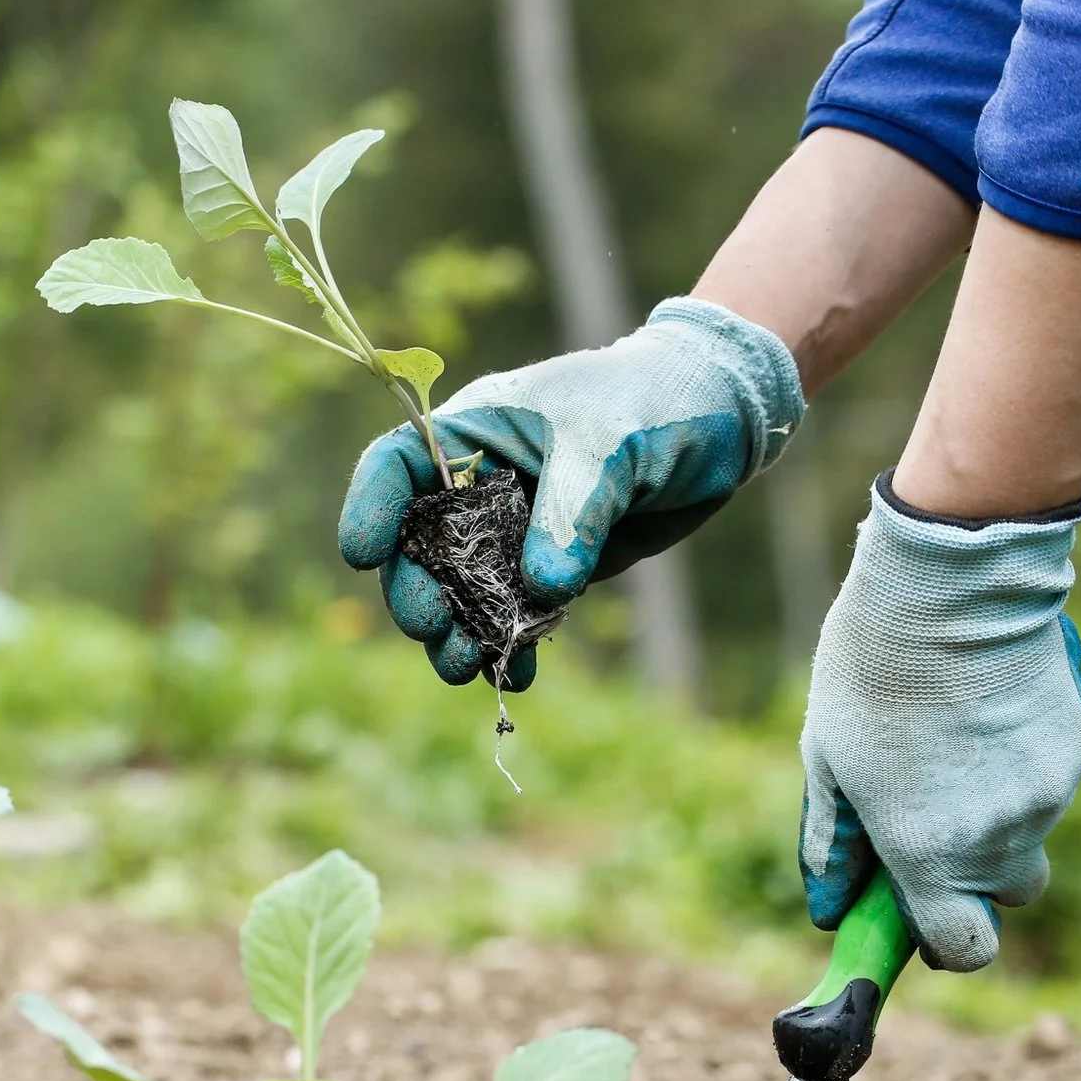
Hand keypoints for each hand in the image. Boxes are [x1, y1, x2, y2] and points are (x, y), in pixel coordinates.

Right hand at [338, 297, 804, 685]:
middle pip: (417, 547)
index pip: (396, 465)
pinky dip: (511, 648)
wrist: (719, 419)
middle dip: (416, 592)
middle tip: (432, 627)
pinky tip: (518, 679)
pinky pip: (515, 616)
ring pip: (460, 593)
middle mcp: (480, 485)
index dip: (369, 508)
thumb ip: (571, 514)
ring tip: (467, 666)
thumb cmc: (655, 401)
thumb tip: (542, 589)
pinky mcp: (551, 568)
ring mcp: (512, 532)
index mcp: (475, 431)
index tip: (361, 557)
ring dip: (457, 633)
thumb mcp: (610, 444)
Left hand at [799, 474, 1080, 970]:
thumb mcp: (826, 757)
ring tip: (951, 733)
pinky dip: (1027, 759)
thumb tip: (834, 906)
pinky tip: (987, 705)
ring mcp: (1050, 793)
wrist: (951, 581)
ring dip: (999, 807)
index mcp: (929, 853)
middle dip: (975, 870)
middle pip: (1007, 892)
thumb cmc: (870, 668)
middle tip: (934, 812)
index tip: (925, 909)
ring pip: (1032, 830)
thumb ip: (835, 843)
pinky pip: (1055, 777)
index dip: (947, 938)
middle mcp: (1000, 836)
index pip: (965, 949)